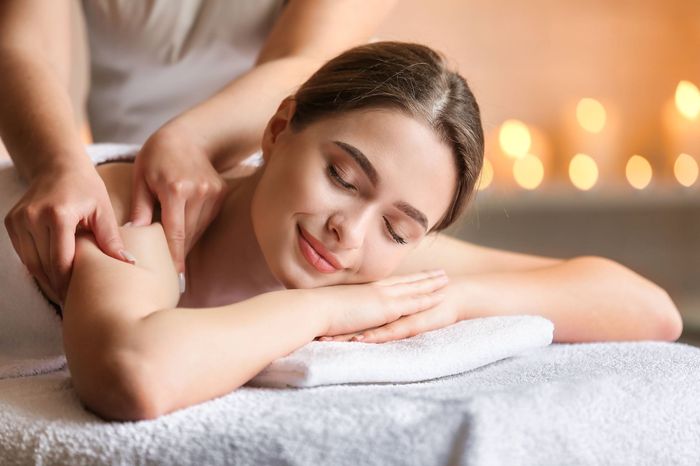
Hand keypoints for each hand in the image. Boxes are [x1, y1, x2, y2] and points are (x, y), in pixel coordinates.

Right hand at [4, 164, 127, 303]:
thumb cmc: (86, 188)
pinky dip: (38, 267)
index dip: (70, 284)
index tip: (81, 299)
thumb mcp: (103, 210)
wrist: (58, 166)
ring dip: (47, 280)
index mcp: (58, 214)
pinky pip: (24, 254)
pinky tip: (53, 277)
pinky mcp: (12, 222)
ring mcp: (19, 219)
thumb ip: (111, 238)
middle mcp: (33, 217)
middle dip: (59, 287)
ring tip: (65, 295)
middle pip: (44, 265)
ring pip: (31, 263)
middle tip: (74, 303)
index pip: (61, 261)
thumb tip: (129, 263)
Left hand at [129, 123, 228, 272]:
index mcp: (175, 189)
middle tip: (168, 272)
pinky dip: (195, 227)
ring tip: (173, 253)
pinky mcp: (221, 193)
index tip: (174, 277)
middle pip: (189, 234)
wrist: (188, 136)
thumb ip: (139, 210)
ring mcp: (213, 192)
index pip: (175, 233)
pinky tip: (184, 228)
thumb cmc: (157, 156)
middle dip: (178, 252)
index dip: (174, 257)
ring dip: (186, 241)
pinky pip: (206, 219)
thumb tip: (132, 239)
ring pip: (199, 229)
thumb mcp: (141, 179)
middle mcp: (198, 192)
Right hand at [319, 270, 449, 337]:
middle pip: (406, 282)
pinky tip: (440, 297)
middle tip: (441, 273)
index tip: (416, 275)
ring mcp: (382, 296)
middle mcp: (376, 289)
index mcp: (365, 289)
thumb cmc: (316, 309)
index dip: (405, 279)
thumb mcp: (333, 306)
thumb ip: (343, 308)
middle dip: (424, 278)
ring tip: (447, 280)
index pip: (391, 283)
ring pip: (414, 289)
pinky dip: (428, 298)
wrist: (313, 309)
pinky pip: (413, 302)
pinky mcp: (385, 308)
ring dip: (431, 285)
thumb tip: (341, 312)